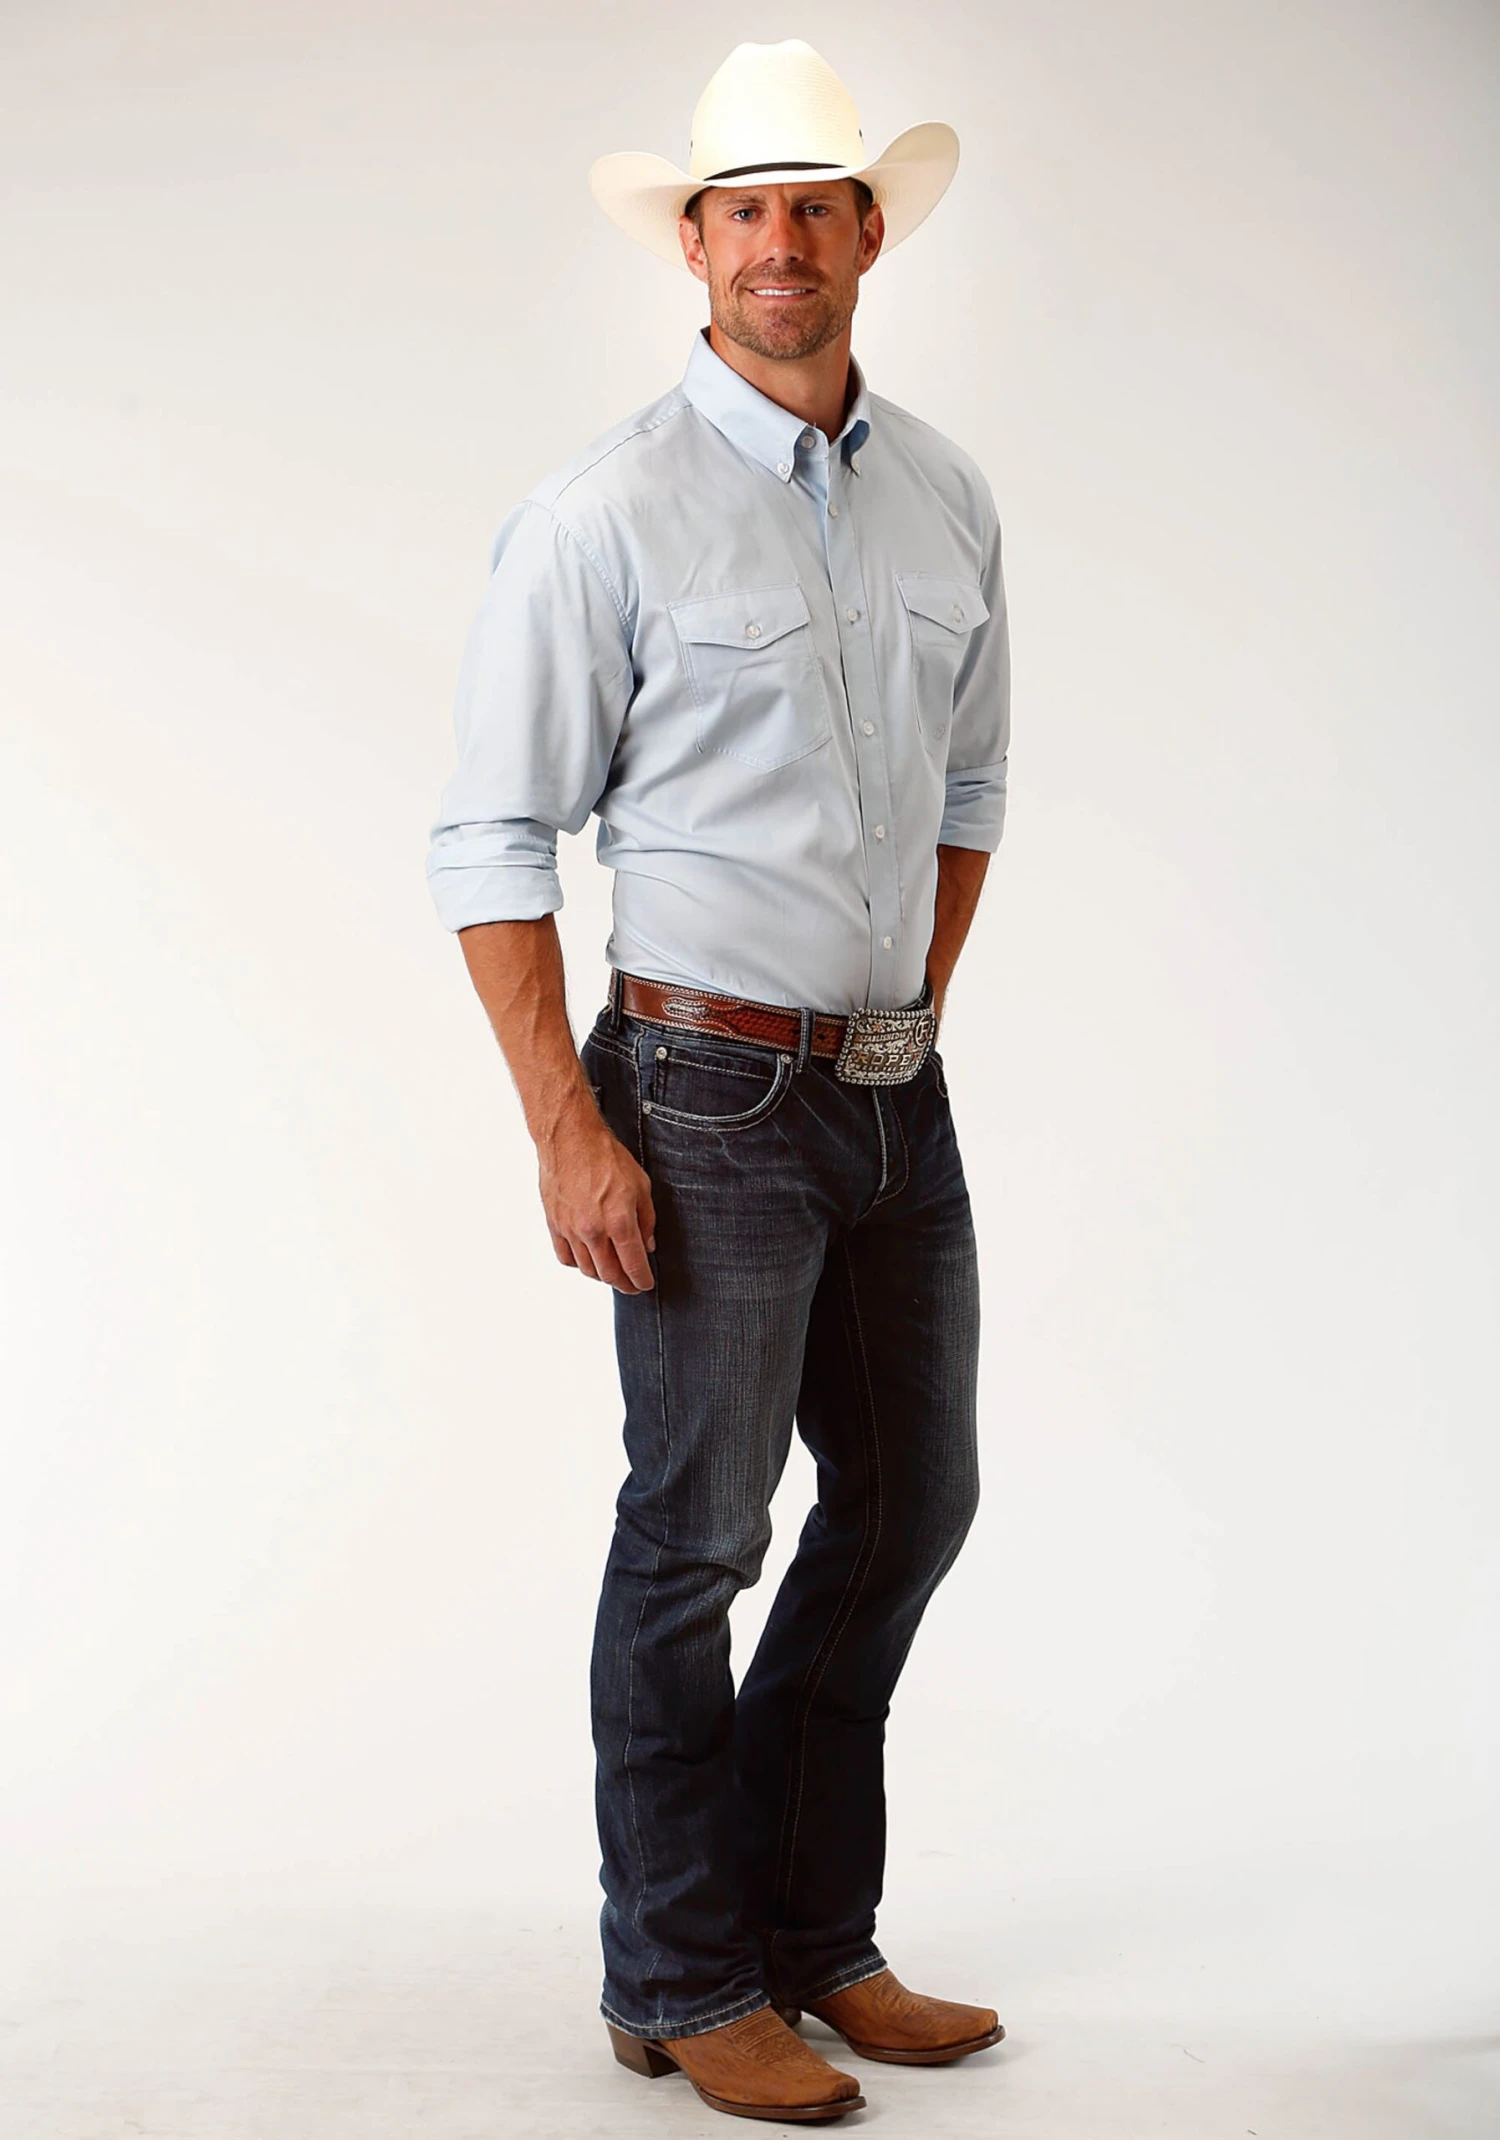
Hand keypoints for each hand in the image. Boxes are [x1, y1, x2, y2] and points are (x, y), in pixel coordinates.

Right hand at [537, 1094, 657, 1292]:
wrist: (570, 1139)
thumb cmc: (606, 1156)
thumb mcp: (641, 1185)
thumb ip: (646, 1219)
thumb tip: (647, 1245)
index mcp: (619, 1221)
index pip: (633, 1265)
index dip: (641, 1280)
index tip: (646, 1284)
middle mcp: (593, 1231)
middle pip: (609, 1274)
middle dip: (624, 1285)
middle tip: (632, 1285)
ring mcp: (571, 1230)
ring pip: (587, 1269)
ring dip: (602, 1276)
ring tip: (612, 1272)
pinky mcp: (554, 1225)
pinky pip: (566, 1257)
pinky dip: (579, 1264)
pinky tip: (587, 1259)